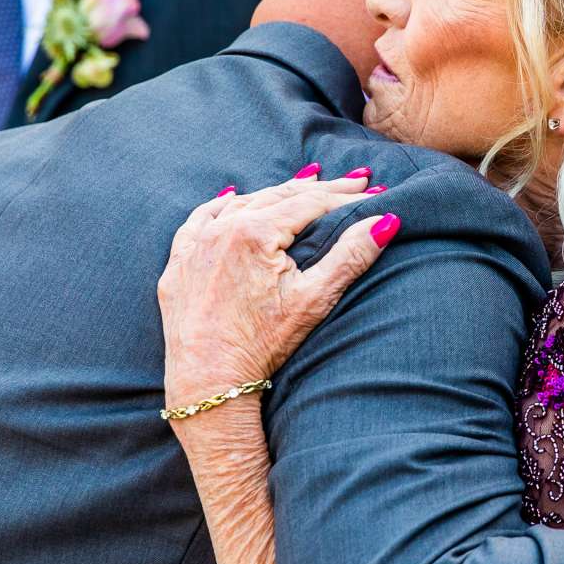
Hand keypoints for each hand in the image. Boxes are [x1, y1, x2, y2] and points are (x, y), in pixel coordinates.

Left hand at [158, 167, 395, 425]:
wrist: (208, 382)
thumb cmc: (263, 345)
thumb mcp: (315, 300)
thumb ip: (350, 256)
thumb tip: (384, 221)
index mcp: (256, 232)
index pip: (309, 202)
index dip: (343, 195)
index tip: (370, 189)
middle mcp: (222, 229)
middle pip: (278, 196)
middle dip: (317, 187)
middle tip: (351, 181)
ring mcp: (196, 244)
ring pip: (241, 204)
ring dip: (274, 193)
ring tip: (303, 183)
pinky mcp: (179, 263)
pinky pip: (200, 220)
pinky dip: (221, 205)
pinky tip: (232, 197)